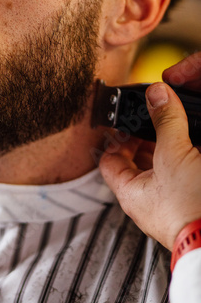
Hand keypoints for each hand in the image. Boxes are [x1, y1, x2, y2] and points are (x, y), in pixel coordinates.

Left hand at [99, 53, 200, 250]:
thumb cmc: (191, 208)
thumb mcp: (174, 155)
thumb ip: (165, 121)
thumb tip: (156, 93)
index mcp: (130, 192)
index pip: (109, 159)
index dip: (115, 136)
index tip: (128, 119)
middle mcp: (146, 201)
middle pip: (136, 163)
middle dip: (146, 139)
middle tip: (156, 120)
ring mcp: (168, 206)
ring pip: (161, 170)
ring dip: (167, 148)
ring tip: (177, 132)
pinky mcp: (188, 205)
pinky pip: (179, 178)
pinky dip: (182, 161)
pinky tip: (193, 149)